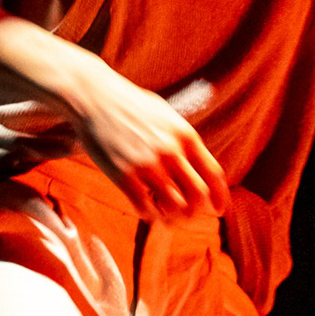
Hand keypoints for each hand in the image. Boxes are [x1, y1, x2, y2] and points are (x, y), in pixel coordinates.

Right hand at [59, 52, 229, 223]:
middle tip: (188, 216)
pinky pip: (145, 208)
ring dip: (172, 217)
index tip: (218, 210)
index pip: (214, 175)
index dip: (220, 198)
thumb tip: (201, 169)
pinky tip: (146, 209)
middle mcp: (170, 151)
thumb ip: (184, 141)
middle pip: (198, 196)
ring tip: (165, 215)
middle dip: (197, 212)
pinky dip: (149, 215)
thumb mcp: (167, 117)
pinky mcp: (123, 175)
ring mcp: (147, 164)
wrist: (94, 97)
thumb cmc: (131, 107)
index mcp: (186, 136)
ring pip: (174, 207)